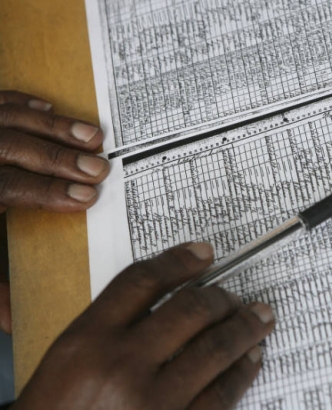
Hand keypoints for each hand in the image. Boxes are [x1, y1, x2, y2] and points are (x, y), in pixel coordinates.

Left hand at [0, 90, 109, 211]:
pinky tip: (48, 108)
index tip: (85, 197)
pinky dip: (22, 102)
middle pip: (11, 147)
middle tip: (99, 169)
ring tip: (94, 137)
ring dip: (55, 127)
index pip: (8, 186)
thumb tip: (5, 303)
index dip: (47, 191)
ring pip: (9, 118)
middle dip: (59, 158)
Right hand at [13, 242, 274, 408]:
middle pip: (189, 309)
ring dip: (245, 327)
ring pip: (215, 347)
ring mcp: (153, 400)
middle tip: (234, 298)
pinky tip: (252, 359)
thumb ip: (110, 325)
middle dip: (221, 298)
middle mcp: (122, 365)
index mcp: (88, 340)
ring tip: (260, 318)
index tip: (203, 254)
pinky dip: (243, 371)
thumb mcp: (68, 361)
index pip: (142, 282)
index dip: (179, 261)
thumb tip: (170, 298)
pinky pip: (222, 394)